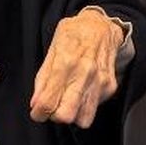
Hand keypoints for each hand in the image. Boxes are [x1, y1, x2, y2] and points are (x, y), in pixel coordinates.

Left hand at [30, 7, 123, 127]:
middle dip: (55, 116)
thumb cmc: (74, 34)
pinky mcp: (110, 86)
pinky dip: (85, 105)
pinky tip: (81, 91)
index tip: (37, 112)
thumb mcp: (53, 47)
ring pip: (83, 119)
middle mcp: (84, 74)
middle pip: (66, 116)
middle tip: (52, 107)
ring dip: (72, 115)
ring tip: (67, 101)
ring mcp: (99, 81)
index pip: (48, 102)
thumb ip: (42, 77)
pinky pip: (94, 109)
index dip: (39, 113)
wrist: (101, 25)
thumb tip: (36, 103)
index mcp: (66, 62)